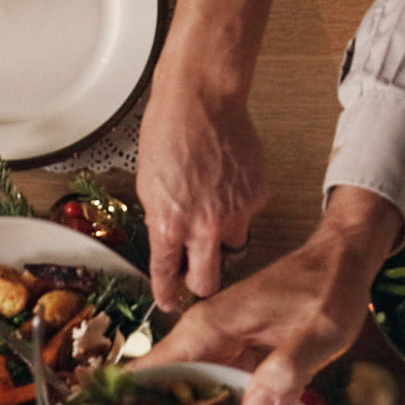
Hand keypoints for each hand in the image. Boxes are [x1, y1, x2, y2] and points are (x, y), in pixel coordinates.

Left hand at [136, 71, 268, 310]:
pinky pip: (249, 216)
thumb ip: (162, 219)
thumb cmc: (169, 131)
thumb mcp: (147, 184)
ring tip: (215, 212)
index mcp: (169, 224)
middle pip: (208, 282)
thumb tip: (169, 240)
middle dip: (201, 283)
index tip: (168, 302)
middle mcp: (203, 226)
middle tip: (198, 274)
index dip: (166, 294)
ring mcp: (235, 214)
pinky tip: (228, 184)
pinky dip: (239, 207)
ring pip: (233, 247)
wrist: (201, 101)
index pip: (166, 275)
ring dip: (223, 239)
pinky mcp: (257, 197)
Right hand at [145, 186, 400, 404]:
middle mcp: (202, 338)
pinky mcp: (234, 360)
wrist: (341, 261)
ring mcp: (217, 350)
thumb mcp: (321, 331)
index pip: (150, 369)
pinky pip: (214, 393)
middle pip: (162, 391)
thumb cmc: (330, 288)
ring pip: (187, 396)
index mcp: (209, 328)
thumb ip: (289, 368)